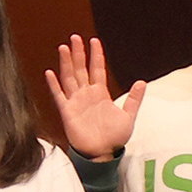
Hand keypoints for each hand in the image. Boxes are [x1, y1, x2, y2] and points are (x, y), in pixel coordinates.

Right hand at [42, 34, 141, 159]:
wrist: (102, 153)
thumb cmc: (114, 137)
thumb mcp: (128, 116)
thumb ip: (134, 99)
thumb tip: (141, 81)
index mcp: (100, 94)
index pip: (97, 69)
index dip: (96, 55)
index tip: (94, 41)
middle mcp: (86, 95)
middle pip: (81, 69)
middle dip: (79, 53)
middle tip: (75, 37)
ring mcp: (75, 102)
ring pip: (69, 78)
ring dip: (66, 63)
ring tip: (64, 48)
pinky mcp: (67, 111)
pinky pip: (59, 95)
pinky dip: (54, 84)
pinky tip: (49, 73)